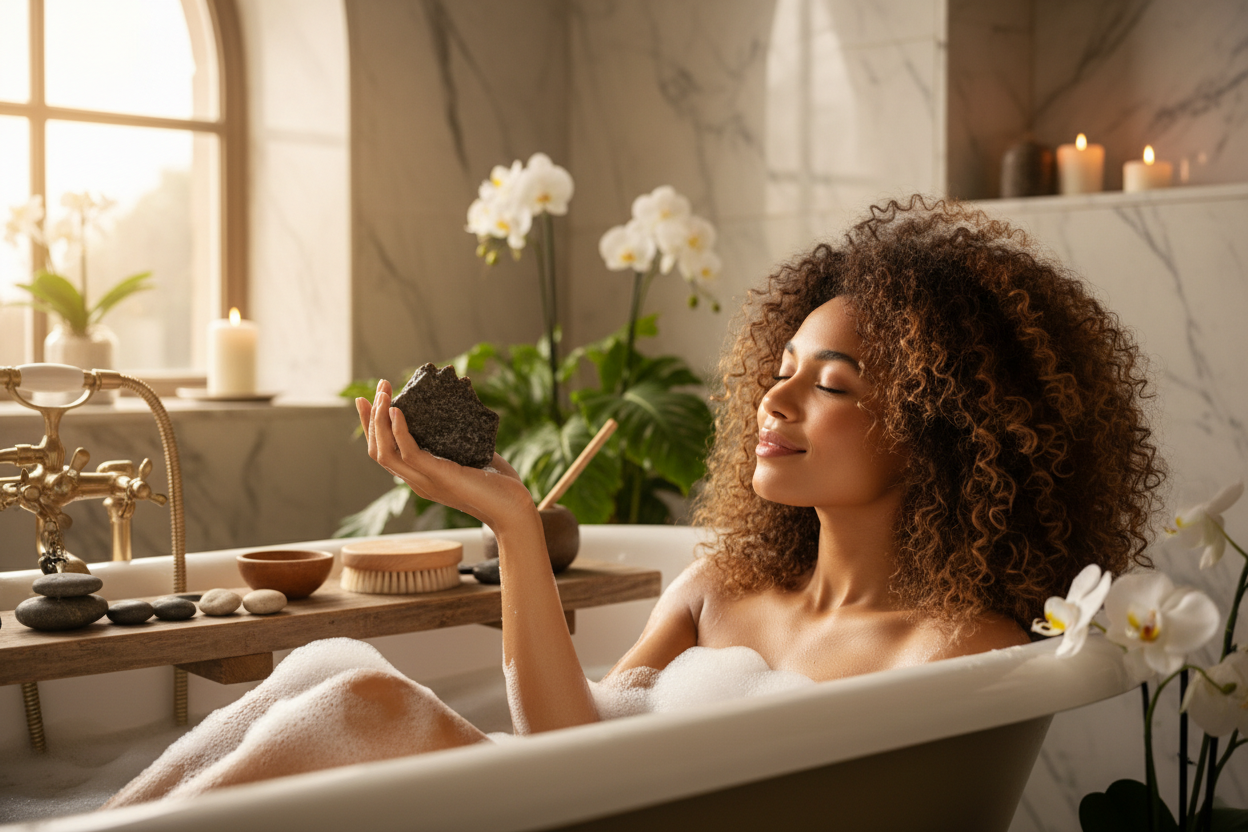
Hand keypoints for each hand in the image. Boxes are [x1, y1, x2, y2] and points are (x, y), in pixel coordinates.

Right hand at [356, 380, 536, 534]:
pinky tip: (399, 411)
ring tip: (383, 395)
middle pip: (377, 451)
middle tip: (378, 389)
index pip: (385, 452)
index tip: (370, 400)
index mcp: (421, 477)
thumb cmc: (499, 484)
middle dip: (371, 418)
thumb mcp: (472, 455)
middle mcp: (417, 481)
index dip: (372, 427)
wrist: (514, 509)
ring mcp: (425, 481)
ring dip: (379, 421)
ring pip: (385, 452)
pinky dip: (399, 431)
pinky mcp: (438, 476)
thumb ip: (459, 439)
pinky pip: (409, 453)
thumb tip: (459, 410)